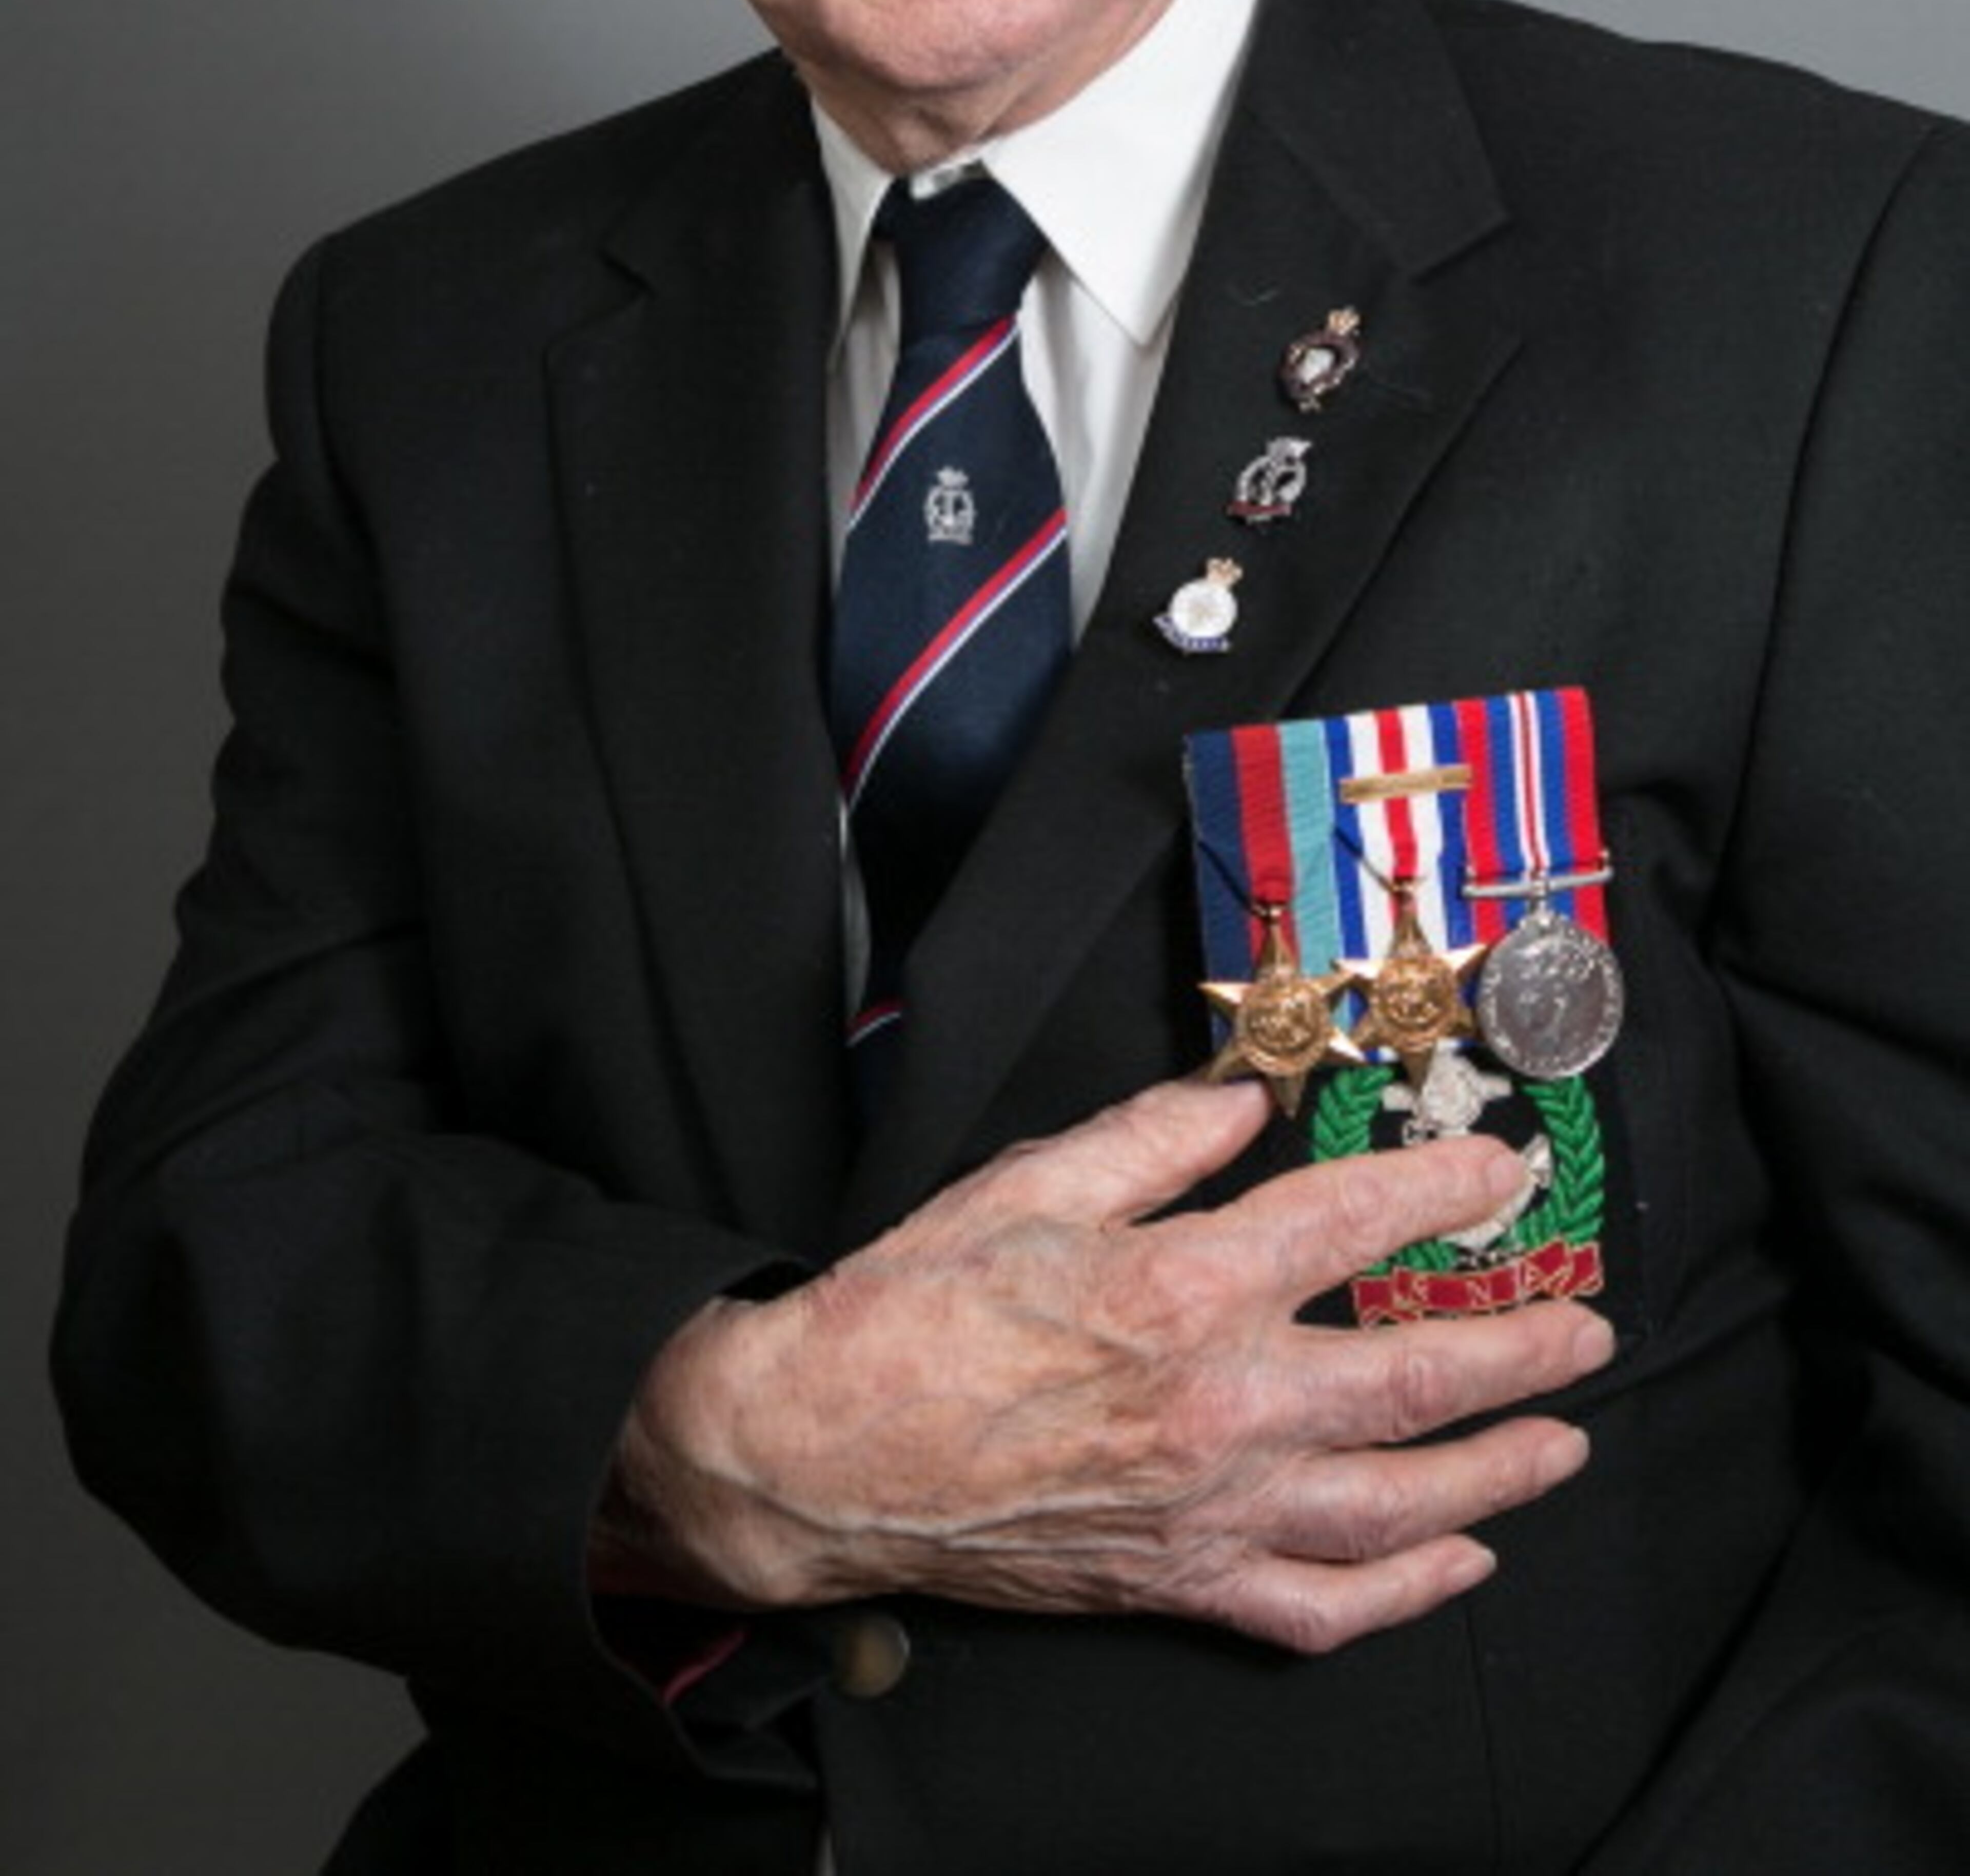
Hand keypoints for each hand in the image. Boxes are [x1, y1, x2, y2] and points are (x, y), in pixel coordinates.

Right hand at [601, 1076, 1612, 1654]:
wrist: (823, 1454)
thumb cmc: (918, 1310)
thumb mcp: (1031, 1180)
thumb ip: (1155, 1137)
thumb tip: (1250, 1105)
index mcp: (1182, 1289)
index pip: (1353, 1224)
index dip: (1441, 1188)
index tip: (1498, 1169)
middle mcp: (1218, 1406)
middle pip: (1413, 1380)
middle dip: (1520, 1351)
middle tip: (1587, 1329)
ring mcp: (1208, 1508)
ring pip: (1396, 1505)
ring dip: (1499, 1474)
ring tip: (1565, 1443)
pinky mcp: (1180, 1581)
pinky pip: (1321, 1607)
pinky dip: (1404, 1594)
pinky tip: (1459, 1564)